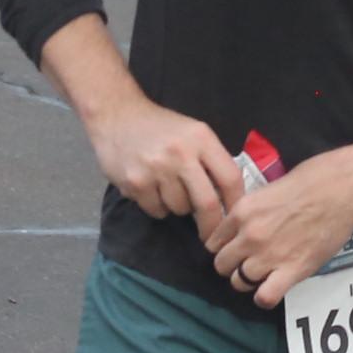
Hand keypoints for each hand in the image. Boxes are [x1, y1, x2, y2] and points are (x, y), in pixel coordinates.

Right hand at [83, 90, 241, 227]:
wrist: (117, 115)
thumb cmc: (160, 127)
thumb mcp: (192, 133)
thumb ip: (210, 161)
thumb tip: (228, 199)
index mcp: (201, 138)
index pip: (230, 178)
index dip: (235, 203)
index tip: (235, 218)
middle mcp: (181, 153)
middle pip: (207, 203)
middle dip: (211, 226)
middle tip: (210, 236)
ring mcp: (157, 169)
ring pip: (180, 208)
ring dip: (178, 207)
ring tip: (167, 186)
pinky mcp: (136, 183)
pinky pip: (157, 210)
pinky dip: (157, 206)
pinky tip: (150, 187)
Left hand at [200, 147, 352, 308]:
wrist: (342, 189)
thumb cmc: (310, 181)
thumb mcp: (267, 190)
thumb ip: (250, 212)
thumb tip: (244, 228)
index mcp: (241, 212)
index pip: (213, 241)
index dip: (223, 247)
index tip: (234, 248)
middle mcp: (249, 236)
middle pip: (221, 265)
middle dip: (231, 265)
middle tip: (247, 262)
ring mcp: (269, 255)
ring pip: (239, 282)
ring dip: (248, 280)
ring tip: (263, 274)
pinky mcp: (293, 270)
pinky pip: (265, 297)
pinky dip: (265, 297)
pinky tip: (272, 288)